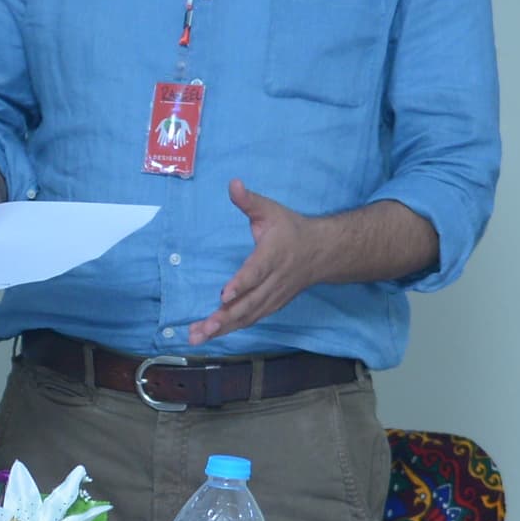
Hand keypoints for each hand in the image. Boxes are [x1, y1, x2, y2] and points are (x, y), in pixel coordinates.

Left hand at [187, 180, 333, 343]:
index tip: (225, 295)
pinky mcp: (272, 306)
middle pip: (249, 303)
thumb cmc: (291, 229)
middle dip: (224, 318)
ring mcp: (274, 297)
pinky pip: (250, 320)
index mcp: (273, 256)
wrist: (322, 252)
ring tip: (197, 336)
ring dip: (223, 328)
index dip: (241, 284)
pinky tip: (211, 334)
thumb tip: (233, 184)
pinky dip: (231, 329)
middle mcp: (274, 281)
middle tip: (202, 329)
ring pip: (248, 316)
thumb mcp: (271, 210)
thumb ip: (249, 201)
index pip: (256, 272)